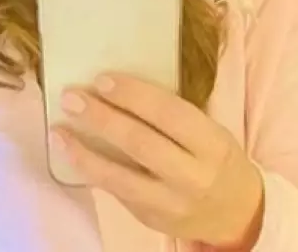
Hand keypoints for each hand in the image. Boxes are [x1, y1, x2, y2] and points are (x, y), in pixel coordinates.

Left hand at [51, 72, 264, 247]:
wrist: (238, 214)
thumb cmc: (215, 159)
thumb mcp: (209, 133)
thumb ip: (173, 117)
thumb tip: (117, 89)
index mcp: (212, 144)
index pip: (170, 114)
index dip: (134, 95)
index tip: (102, 79)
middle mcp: (193, 176)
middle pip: (141, 143)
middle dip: (102, 118)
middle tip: (72, 98)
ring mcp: (171, 202)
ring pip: (121, 177)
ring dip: (84, 151)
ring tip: (59, 130)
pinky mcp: (152, 219)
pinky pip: (116, 192)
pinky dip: (90, 172)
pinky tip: (70, 154)